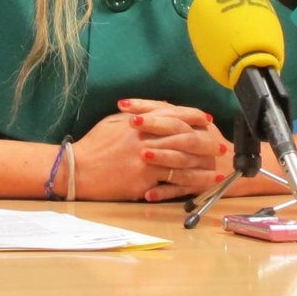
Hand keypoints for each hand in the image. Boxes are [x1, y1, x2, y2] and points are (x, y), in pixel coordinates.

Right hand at [67, 100, 228, 201]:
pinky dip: (188, 183)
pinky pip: (170, 183)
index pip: (173, 115)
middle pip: (183, 137)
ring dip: (203, 165)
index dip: (192, 116)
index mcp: (139, 123)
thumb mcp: (114, 122)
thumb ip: (138, 115)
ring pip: (182, 161)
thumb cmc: (94, 145)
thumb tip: (158, 110)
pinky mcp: (143, 182)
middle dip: (205, 141)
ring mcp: (146, 162)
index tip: (206, 120)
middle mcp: (145, 140)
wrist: (77, 169)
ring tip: (218, 168)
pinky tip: (200, 185)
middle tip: (220, 145)